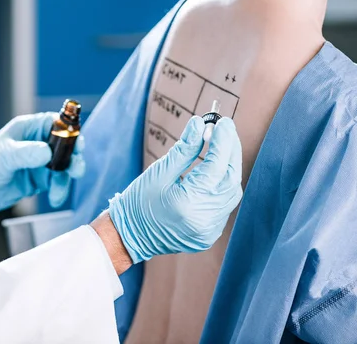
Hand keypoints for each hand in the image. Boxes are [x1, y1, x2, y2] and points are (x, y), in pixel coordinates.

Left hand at [0, 113, 85, 216]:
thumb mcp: (2, 157)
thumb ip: (25, 154)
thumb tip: (47, 152)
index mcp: (28, 129)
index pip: (56, 123)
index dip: (70, 131)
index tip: (78, 144)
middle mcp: (37, 143)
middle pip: (66, 145)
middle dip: (74, 157)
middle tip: (76, 169)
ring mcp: (40, 162)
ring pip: (64, 166)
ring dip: (66, 179)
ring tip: (58, 192)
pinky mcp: (39, 179)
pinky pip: (57, 182)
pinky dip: (59, 190)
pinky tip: (55, 198)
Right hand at [109, 116, 242, 263]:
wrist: (129, 236)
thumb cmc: (138, 202)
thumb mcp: (158, 172)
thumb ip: (184, 149)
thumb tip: (200, 124)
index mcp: (188, 203)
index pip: (217, 166)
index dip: (223, 142)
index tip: (223, 122)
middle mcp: (204, 219)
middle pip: (230, 179)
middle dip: (230, 152)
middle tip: (225, 130)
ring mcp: (209, 230)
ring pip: (231, 192)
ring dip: (229, 168)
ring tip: (221, 147)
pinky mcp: (209, 234)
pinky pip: (224, 205)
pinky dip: (222, 185)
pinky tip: (214, 172)